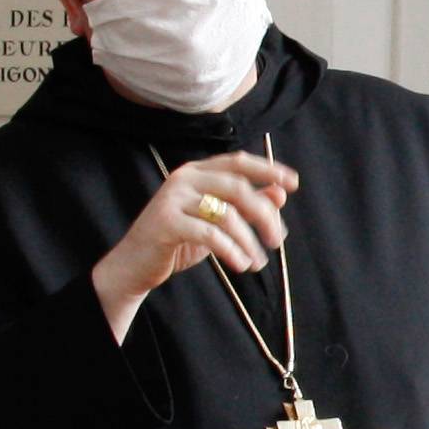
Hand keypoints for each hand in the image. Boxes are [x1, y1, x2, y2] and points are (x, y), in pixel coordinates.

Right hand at [92, 153, 299, 339]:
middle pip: (238, 188)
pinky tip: (241, 265)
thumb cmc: (178, 242)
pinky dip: (232, 250)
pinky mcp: (166, 222)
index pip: (238, 162)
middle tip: (277, 240)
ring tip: (257, 263)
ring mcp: (172, 198)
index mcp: (197, 172)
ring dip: (249, 242)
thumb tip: (281, 192)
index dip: (267, 169)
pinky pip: (210, 234)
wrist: (134, 266)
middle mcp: (184, 178)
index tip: (293, 182)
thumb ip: (245, 205)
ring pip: (227, 214)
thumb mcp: (216, 222)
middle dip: (264, 214)